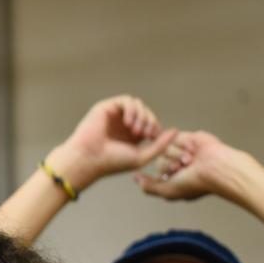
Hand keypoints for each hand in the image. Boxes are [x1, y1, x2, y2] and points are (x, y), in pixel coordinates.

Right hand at [48, 95, 174, 191]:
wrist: (88, 159)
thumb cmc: (111, 162)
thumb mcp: (141, 156)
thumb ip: (160, 145)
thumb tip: (175, 131)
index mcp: (131, 136)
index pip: (151, 123)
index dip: (156, 128)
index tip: (153, 138)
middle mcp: (123, 124)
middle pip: (146, 112)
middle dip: (150, 121)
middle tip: (146, 134)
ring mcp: (114, 115)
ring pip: (138, 104)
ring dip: (142, 116)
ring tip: (136, 130)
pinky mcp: (106, 108)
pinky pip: (126, 100)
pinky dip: (131, 110)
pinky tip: (128, 123)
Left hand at [136, 130, 257, 203]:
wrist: (217, 167)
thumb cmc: (196, 182)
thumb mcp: (168, 190)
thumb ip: (149, 186)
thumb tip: (135, 178)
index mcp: (174, 176)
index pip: (160, 169)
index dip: (167, 171)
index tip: (180, 174)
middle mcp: (177, 162)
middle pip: (160, 157)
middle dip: (173, 162)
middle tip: (187, 166)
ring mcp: (183, 150)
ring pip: (166, 147)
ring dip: (180, 154)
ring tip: (193, 159)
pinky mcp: (188, 137)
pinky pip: (175, 137)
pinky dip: (185, 144)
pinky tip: (195, 149)